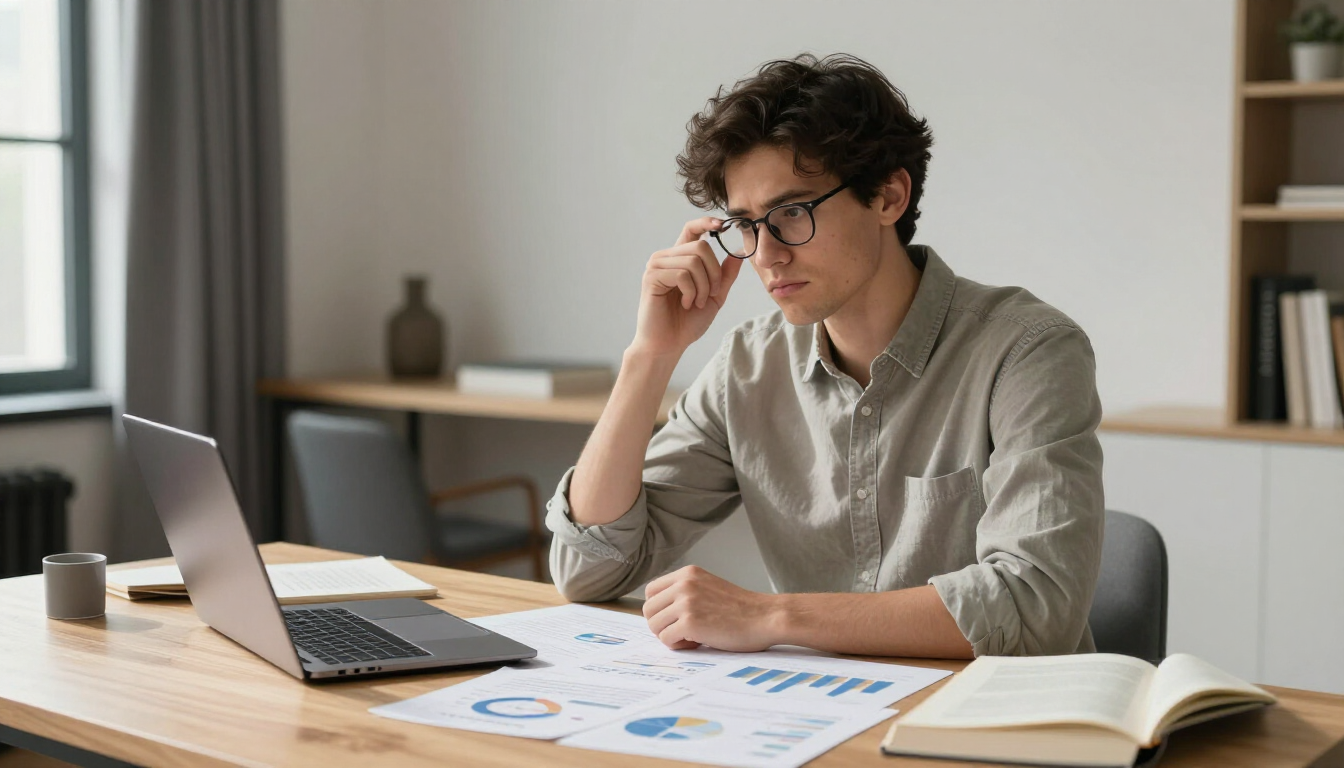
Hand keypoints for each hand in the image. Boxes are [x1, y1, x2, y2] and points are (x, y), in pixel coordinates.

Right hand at [630, 218, 744, 358]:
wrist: (669, 344)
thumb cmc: (687, 322)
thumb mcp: (714, 296)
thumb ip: (725, 275)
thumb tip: (738, 254)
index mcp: (679, 259)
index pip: (691, 229)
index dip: (706, 222)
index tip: (722, 224)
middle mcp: (666, 257)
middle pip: (701, 246)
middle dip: (714, 273)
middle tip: (710, 294)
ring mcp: (656, 266)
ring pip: (694, 261)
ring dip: (703, 286)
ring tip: (696, 303)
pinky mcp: (652, 277)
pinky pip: (683, 274)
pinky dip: (692, 292)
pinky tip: (687, 304)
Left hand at [642, 565, 782, 651]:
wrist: (766, 617)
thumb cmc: (741, 609)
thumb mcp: (708, 588)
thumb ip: (685, 593)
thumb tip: (658, 613)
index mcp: (687, 573)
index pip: (651, 591)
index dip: (660, 609)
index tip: (677, 619)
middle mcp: (684, 583)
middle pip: (648, 610)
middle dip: (662, 625)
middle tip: (684, 632)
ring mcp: (686, 602)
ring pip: (654, 625)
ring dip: (670, 636)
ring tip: (693, 637)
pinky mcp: (690, 622)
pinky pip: (666, 639)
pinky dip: (679, 646)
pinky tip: (698, 643)